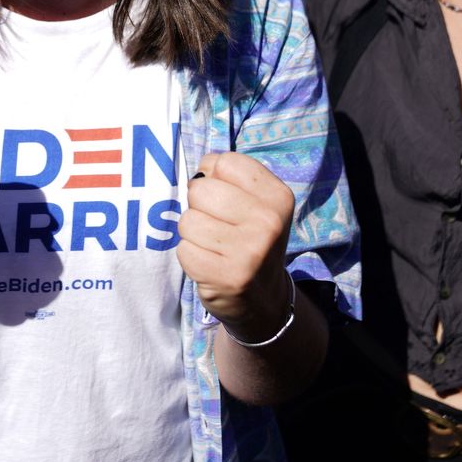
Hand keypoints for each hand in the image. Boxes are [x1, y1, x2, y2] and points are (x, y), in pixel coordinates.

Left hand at [176, 151, 296, 342]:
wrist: (264, 299)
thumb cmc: (250, 239)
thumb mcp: (255, 204)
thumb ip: (228, 178)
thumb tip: (199, 173)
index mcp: (278, 197)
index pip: (224, 162)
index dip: (214, 176)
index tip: (225, 197)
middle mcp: (268, 222)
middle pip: (200, 189)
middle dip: (199, 205)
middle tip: (217, 225)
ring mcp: (249, 251)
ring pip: (188, 220)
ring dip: (192, 233)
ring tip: (213, 246)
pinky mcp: (227, 277)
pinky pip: (184, 250)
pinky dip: (190, 256)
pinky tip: (210, 264)